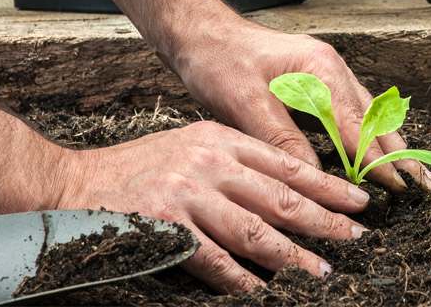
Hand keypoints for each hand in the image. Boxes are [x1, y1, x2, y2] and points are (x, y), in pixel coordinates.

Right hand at [54, 119, 368, 291]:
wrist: (73, 184)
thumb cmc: (137, 169)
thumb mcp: (190, 146)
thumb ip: (233, 163)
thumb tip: (284, 192)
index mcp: (220, 139)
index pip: (286, 163)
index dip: (326, 184)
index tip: (357, 201)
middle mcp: (209, 162)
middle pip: (280, 196)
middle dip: (324, 220)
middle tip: (356, 238)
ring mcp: (188, 195)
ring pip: (255, 230)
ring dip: (292, 255)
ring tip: (321, 271)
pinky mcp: (166, 227)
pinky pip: (214, 260)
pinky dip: (241, 278)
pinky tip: (262, 290)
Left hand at [171, 22, 430, 191]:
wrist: (201, 31)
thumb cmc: (219, 61)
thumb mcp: (245, 103)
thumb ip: (282, 139)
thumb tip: (313, 177)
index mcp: (320, 69)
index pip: (357, 125)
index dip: (377, 160)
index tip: (398, 188)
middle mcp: (332, 68)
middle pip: (375, 117)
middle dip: (399, 152)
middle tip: (424, 186)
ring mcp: (327, 72)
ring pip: (369, 113)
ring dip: (389, 144)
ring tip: (412, 174)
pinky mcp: (317, 80)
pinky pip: (353, 110)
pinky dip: (369, 133)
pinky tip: (377, 151)